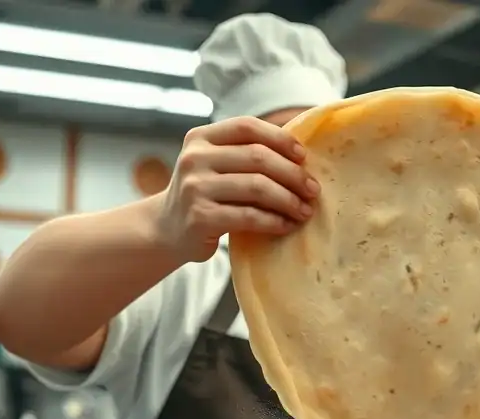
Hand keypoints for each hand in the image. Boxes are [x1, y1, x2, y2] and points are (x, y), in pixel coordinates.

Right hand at [155, 117, 319, 262]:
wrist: (166, 230)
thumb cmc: (205, 195)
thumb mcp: (215, 165)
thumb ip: (244, 154)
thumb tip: (301, 156)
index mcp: (200, 138)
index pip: (247, 127)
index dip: (280, 139)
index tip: (303, 156)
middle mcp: (194, 158)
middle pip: (258, 158)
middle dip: (293, 174)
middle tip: (313, 190)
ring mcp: (195, 188)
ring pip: (257, 187)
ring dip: (289, 200)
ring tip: (305, 210)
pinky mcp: (201, 217)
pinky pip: (249, 216)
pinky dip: (274, 221)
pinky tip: (286, 225)